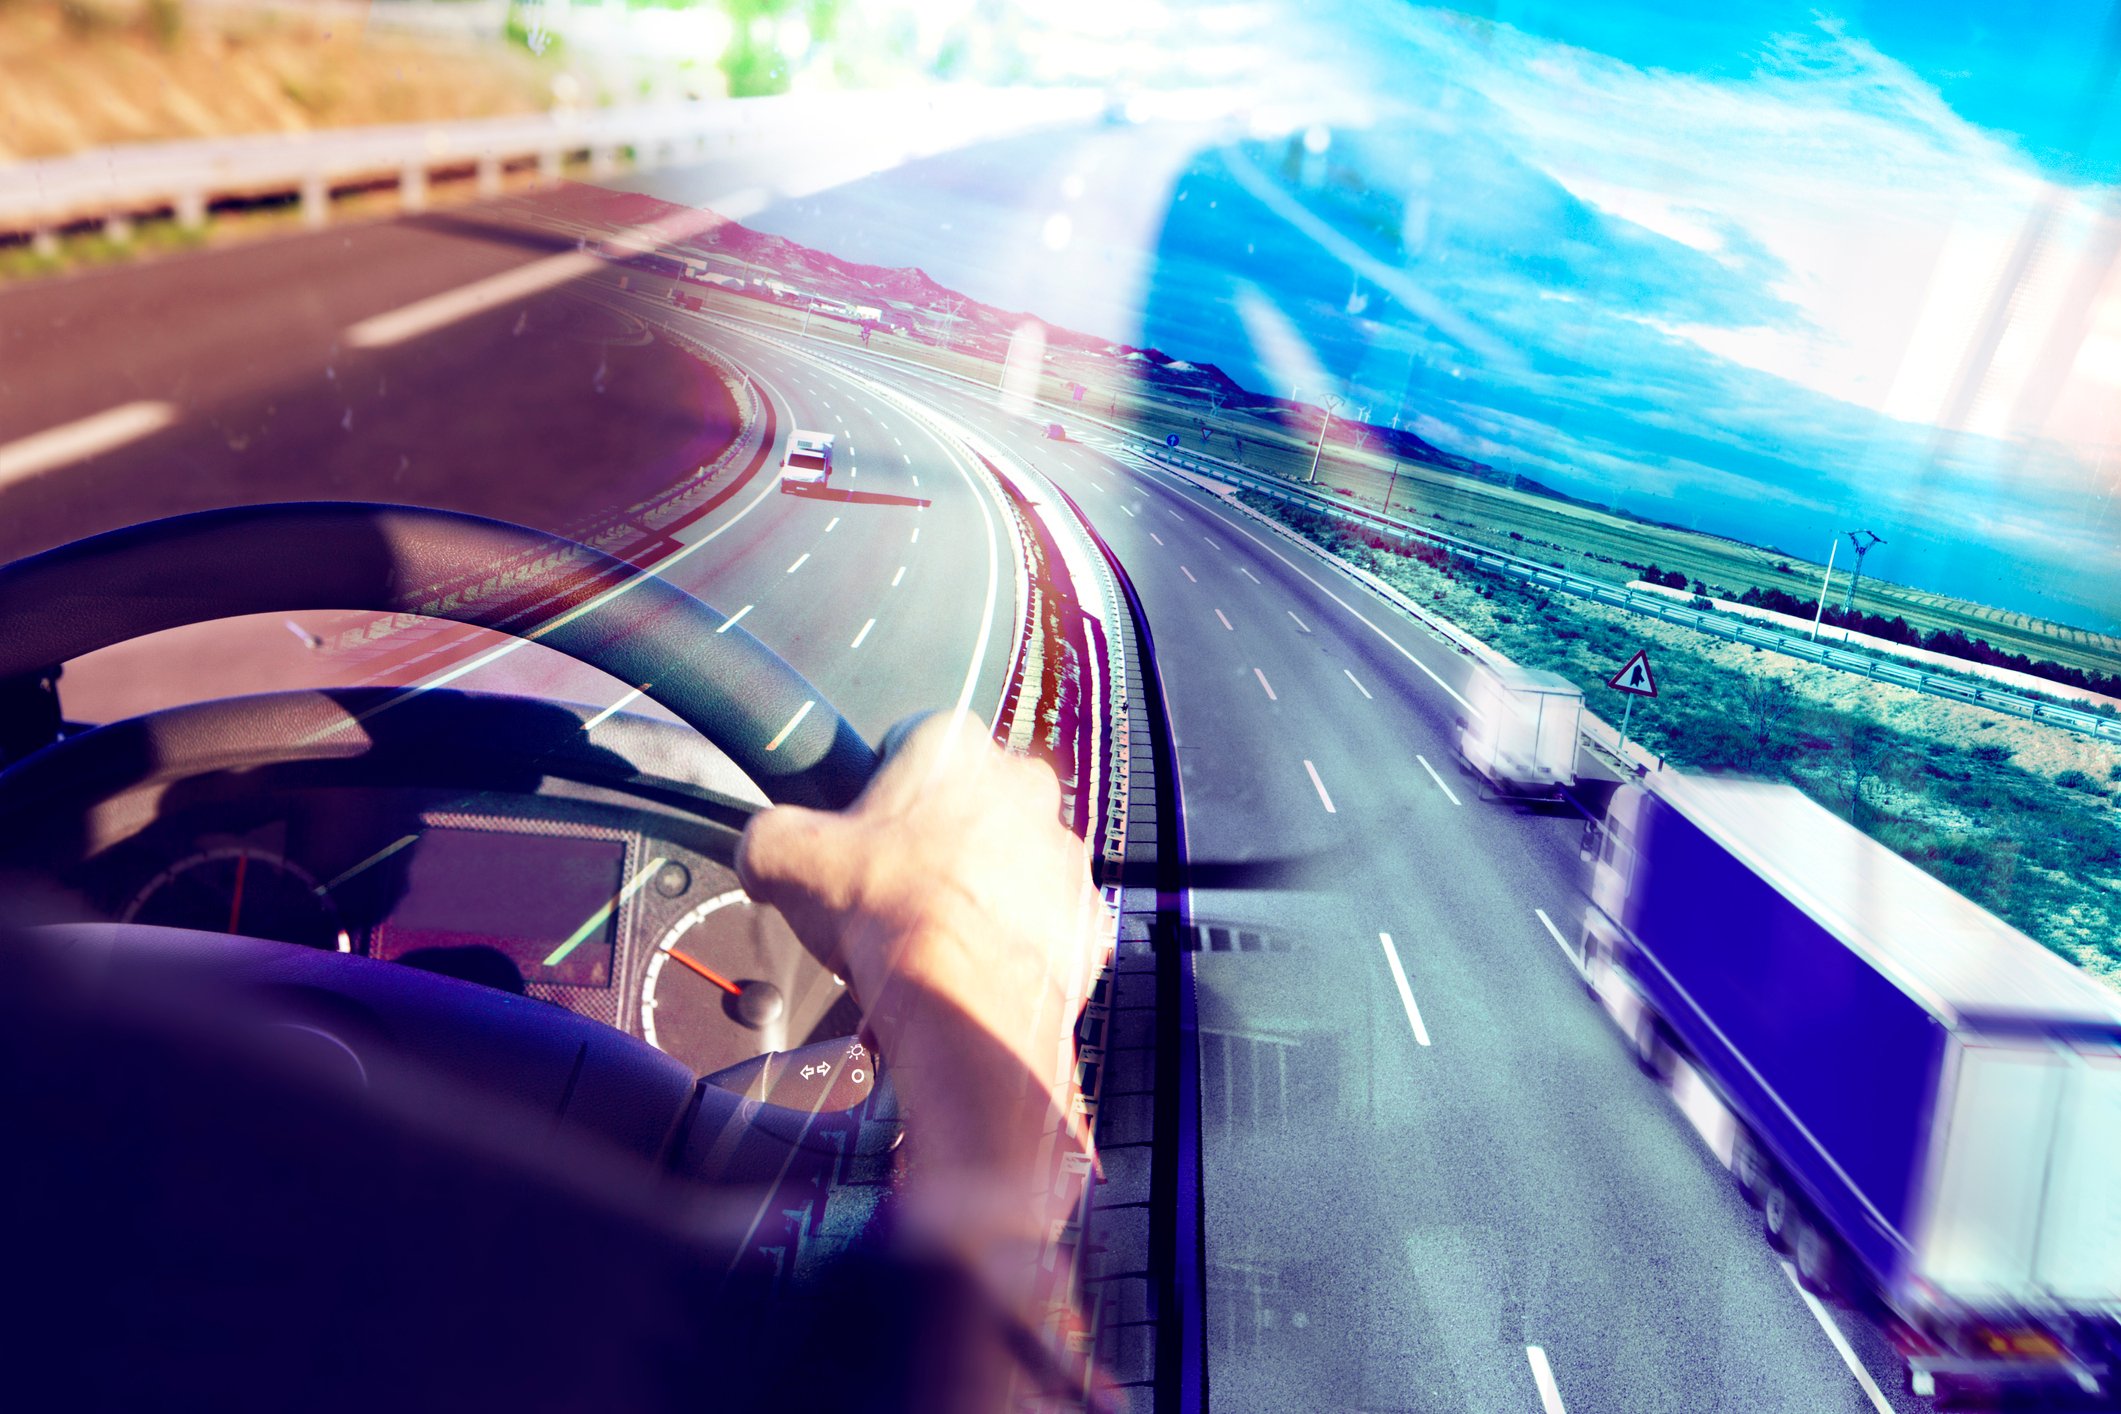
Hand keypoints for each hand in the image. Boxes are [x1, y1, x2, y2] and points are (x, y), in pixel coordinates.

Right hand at [735, 710, 1106, 1175]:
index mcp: (954, 745)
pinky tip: (974, 964)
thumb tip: (763, 853)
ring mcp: (1062, 849)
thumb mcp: (782, 857)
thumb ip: (766, 835)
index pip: (907, 743)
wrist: (963, 1001)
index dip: (874, 791)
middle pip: (965, 801)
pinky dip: (1012, 938)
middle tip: (892, 891)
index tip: (861, 835)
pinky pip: (1042, 917)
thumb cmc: (884, 915)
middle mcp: (1022, 783)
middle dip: (932, 839)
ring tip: (932, 937)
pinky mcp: (1083, 911)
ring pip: (1010, 858)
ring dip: (976, 887)